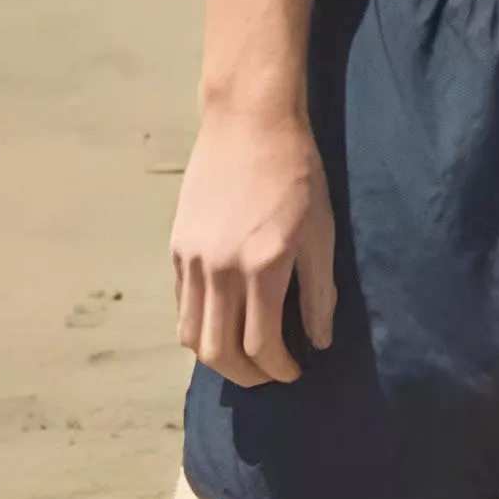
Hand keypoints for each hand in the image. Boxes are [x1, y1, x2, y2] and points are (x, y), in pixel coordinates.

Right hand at [171, 107, 334, 386]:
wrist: (250, 123)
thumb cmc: (298, 174)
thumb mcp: (322, 233)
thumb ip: (319, 293)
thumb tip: (318, 341)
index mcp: (262, 266)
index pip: (261, 345)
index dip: (279, 369)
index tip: (296, 372)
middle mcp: (219, 270)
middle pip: (218, 351)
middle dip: (245, 375)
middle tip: (269, 375)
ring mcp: (192, 259)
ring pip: (190, 334)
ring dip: (216, 357)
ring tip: (244, 357)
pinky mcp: (177, 247)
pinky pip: (181, 304)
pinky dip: (198, 326)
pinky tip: (223, 322)